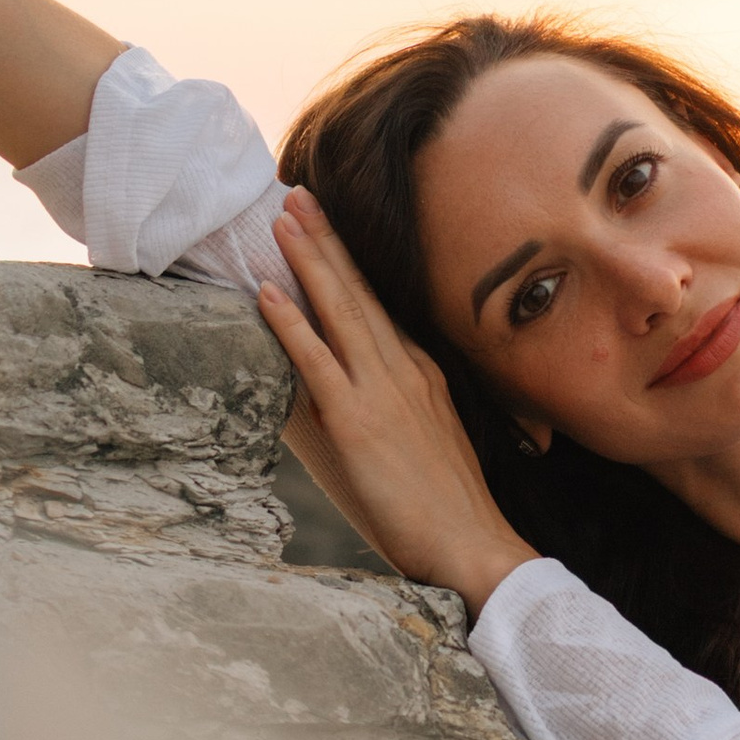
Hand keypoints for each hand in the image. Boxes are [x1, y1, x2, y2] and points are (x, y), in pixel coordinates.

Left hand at [261, 192, 534, 615]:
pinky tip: (265, 292)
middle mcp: (405, 370)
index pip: (378, 305)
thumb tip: (338, 402)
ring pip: (339, 311)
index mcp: (422, 372)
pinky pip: (317, 361)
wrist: (473, 546)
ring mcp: (382, 391)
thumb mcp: (423, 445)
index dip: (348, 263)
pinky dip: (290, 323)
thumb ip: (388, 416)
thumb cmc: (447, 509)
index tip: (325, 226)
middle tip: (298, 194)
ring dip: (307, 261)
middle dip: (326, 240)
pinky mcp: (359, 421)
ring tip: (282, 218)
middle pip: (358, 292)